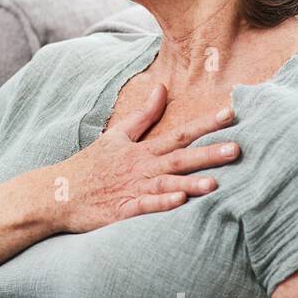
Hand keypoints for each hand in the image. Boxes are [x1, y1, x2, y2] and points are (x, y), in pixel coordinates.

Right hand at [42, 83, 240, 232]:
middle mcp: (141, 168)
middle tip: (238, 148)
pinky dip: (161, 204)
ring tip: (216, 183)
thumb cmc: (90, 165)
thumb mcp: (115, 135)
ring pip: (166, 184)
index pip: (179, 133)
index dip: (205, 124)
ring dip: (190, 183)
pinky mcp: (122, 210)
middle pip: (179, 158)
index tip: (231, 113)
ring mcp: (133, 189)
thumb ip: (143, 114)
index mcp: (142, 150)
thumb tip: (162, 88)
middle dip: (209, 154)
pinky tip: (180, 202)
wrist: (59, 193)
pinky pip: (145, 206)